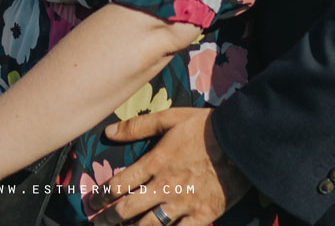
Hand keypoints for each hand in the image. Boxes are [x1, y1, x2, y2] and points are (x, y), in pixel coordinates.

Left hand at [97, 107, 249, 225]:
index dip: (102, 195)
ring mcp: (183, 204)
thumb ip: (138, 126)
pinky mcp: (202, 216)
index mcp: (155, 162)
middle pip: (128, 209)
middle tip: (98, 223)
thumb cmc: (206, 127)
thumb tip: (109, 131)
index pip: (119, 184)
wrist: (242, 142)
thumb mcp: (171, 118)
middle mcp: (165, 187)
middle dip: (109, 219)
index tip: (92, 201)